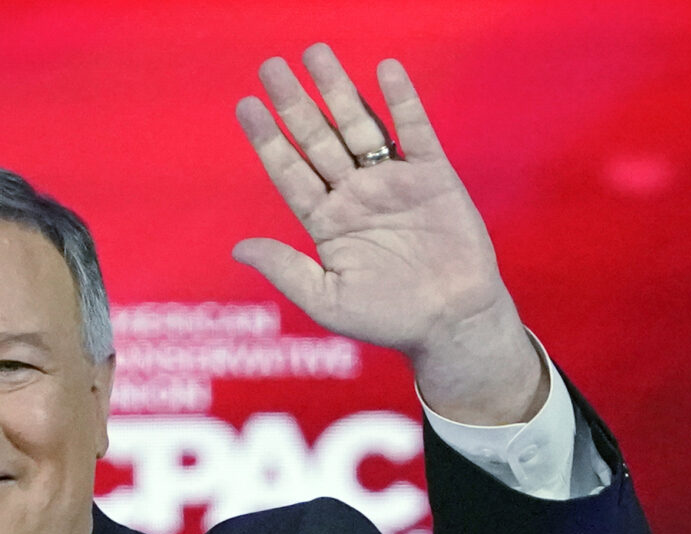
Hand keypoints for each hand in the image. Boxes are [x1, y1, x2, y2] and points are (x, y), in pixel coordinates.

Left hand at [234, 45, 545, 425]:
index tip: (246, 106)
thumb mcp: (327, 300)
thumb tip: (238, 249)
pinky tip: (385, 70)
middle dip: (295, 103)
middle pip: (318, 139)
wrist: (453, 323)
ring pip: (360, 126)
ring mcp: (393, 181)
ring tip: (316, 54)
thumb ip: (286, 269)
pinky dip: (402, 101)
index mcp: (327, 222)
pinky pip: (415, 131)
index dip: (268, 139)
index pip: (290, 172)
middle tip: (271, 67)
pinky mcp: (433, 176)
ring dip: (338, 90)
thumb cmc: (389, 319)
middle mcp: (355, 195)